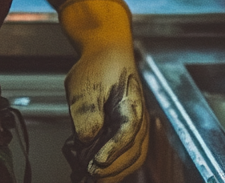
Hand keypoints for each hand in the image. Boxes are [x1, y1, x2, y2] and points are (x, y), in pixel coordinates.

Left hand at [59, 0, 148, 181]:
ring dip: (114, 172)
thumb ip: (86, 115)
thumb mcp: (84, 88)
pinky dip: (115, 166)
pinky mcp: (130, 133)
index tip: (94, 163)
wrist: (108, 54)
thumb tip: (85, 140)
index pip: (125, 136)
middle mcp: (139, 121)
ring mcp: (137, 128)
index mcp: (131, 107)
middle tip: (88, 174)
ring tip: (91, 176)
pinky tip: (97, 168)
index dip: (110, 153)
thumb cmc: (99, 67)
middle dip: (110, 170)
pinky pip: (129, 155)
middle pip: (132, 154)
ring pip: (133, 159)